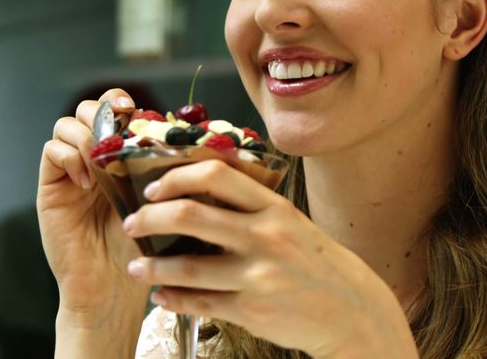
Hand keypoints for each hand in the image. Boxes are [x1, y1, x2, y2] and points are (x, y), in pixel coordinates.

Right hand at [37, 88, 148, 322]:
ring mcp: (70, 171)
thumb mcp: (162, 200)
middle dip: (102, 112)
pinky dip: (69, 157)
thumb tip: (186, 131)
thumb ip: (166, 167)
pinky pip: (50, 151)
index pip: (114, 109)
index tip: (136, 110)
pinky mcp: (51, 187)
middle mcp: (94, 158)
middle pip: (88, 109)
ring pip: (65, 124)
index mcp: (122, 155)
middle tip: (118, 131)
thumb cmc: (144, 247)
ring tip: (102, 162)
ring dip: (86, 135)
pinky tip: (88, 183)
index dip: (121, 101)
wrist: (113, 286)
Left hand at [121, 161, 418, 357]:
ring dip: (152, 267)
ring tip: (136, 268)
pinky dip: (173, 299)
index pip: (216, 175)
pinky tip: (161, 296)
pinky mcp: (250, 310)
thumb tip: (200, 194)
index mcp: (274, 207)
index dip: (177, 177)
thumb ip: (253, 208)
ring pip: (186, 267)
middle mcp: (264, 236)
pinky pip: (199, 303)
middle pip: (190, 215)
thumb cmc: (318, 264)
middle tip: (134, 224)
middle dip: (150, 218)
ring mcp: (257, 275)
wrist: (351, 310)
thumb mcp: (293, 223)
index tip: (155, 188)